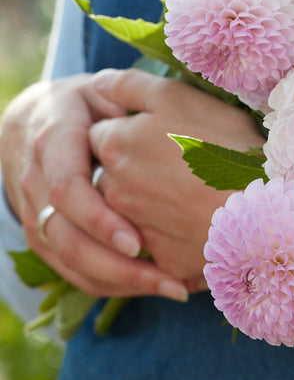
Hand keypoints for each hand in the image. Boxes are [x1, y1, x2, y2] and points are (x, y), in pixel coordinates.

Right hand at [1, 74, 188, 300]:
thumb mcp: (105, 90)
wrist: (34, 120)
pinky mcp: (42, 236)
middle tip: (169, 281)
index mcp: (52, 140)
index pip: (68, 189)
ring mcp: (33, 212)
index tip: (138, 242)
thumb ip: (129, 96)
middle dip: (117, 266)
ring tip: (173, 289)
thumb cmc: (88, 105)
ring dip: (120, 282)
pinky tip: (151, 286)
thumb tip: (157, 107)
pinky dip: (110, 283)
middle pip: (66, 237)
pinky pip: (70, 270)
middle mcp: (35, 180)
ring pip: (67, 261)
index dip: (100, 219)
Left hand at [88, 68, 264, 291]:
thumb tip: (100, 84)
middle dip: (135, 167)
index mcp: (114, 144)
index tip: (162, 133)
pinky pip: (158, 241)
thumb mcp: (179, 98)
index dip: (131, 129)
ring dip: (150, 200)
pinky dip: (173, 232)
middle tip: (181, 162)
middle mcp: (113, 188)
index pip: (102, 132)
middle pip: (111, 172)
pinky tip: (203, 219)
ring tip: (194, 191)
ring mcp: (133, 227)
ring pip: (129, 208)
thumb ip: (131, 86)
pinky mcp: (159, 258)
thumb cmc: (225, 144)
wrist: (262, 208)